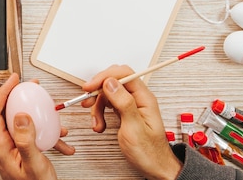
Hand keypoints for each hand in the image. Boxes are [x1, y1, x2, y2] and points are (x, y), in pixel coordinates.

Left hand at [0, 73, 74, 179]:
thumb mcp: (34, 164)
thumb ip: (26, 140)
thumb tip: (19, 114)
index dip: (2, 92)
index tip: (14, 80)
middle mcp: (2, 146)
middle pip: (6, 113)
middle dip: (21, 98)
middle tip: (33, 87)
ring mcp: (11, 149)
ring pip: (21, 122)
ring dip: (39, 117)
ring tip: (54, 115)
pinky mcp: (21, 152)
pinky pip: (31, 135)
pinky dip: (47, 134)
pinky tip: (61, 140)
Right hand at [81, 65, 181, 179]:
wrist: (154, 168)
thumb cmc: (149, 152)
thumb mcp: (134, 128)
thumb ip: (123, 103)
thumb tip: (111, 83)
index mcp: (144, 98)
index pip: (124, 74)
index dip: (105, 77)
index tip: (90, 86)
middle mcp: (138, 98)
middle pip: (113, 82)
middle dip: (98, 91)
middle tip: (87, 101)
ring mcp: (130, 105)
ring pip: (107, 94)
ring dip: (97, 107)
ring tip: (97, 122)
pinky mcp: (124, 112)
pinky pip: (107, 105)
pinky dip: (99, 113)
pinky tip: (100, 124)